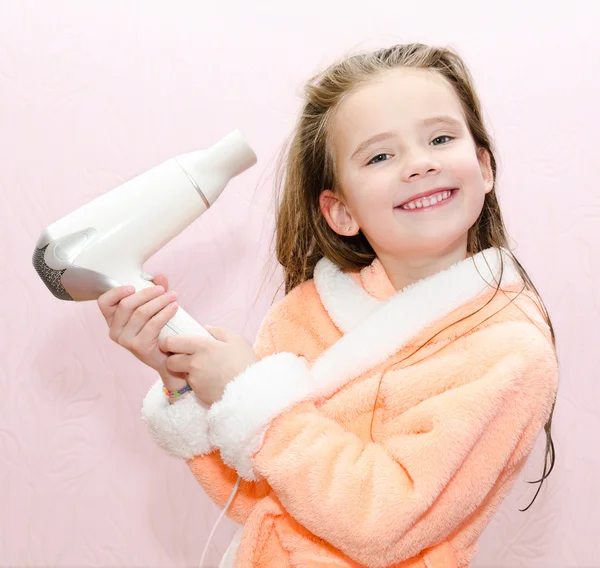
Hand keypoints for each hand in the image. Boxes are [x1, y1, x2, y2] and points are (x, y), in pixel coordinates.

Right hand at [97, 274, 187, 390]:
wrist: (168, 358)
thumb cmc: (158, 331)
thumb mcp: (154, 308)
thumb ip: (156, 292)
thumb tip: (160, 276)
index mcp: (113, 320)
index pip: (104, 302)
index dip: (116, 292)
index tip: (133, 286)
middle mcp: (115, 331)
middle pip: (127, 305)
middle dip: (147, 293)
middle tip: (163, 289)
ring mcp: (125, 341)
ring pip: (141, 313)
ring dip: (159, 301)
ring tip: (173, 296)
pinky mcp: (139, 347)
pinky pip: (152, 325)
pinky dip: (165, 313)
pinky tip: (174, 307)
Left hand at [160, 326, 257, 405]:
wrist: (251, 391)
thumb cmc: (245, 363)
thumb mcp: (237, 341)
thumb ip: (219, 331)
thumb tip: (206, 328)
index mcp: (203, 346)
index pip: (172, 342)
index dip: (168, 343)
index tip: (172, 343)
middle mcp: (194, 363)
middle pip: (170, 361)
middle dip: (174, 359)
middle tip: (185, 358)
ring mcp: (195, 379)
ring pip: (181, 374)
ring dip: (186, 371)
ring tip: (203, 370)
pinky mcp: (198, 392)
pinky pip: (192, 385)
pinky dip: (197, 382)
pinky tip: (211, 381)